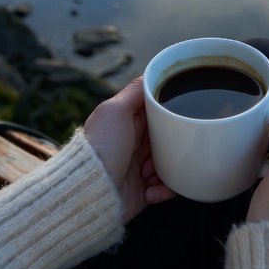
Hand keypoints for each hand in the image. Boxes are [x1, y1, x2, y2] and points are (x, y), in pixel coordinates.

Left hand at [82, 77, 175, 223]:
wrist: (89, 194)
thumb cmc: (101, 149)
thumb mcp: (115, 111)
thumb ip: (135, 91)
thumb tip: (153, 73)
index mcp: (129, 120)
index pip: (159, 109)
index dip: (170, 112)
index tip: (179, 115)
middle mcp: (136, 141)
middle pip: (171, 136)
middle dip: (171, 145)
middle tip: (162, 151)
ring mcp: (142, 165)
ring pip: (173, 161)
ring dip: (167, 169)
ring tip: (147, 175)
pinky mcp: (146, 188)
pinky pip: (169, 186)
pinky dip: (164, 190)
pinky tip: (149, 192)